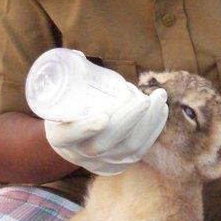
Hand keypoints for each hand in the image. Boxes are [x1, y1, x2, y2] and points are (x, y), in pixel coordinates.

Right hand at [45, 85, 167, 175]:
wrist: (73, 137)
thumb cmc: (68, 106)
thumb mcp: (62, 92)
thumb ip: (69, 74)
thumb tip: (79, 56)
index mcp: (58, 136)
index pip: (67, 136)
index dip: (84, 129)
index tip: (103, 117)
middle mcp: (79, 153)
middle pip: (105, 144)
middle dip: (129, 120)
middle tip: (146, 98)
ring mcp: (101, 162)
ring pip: (128, 148)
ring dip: (149, 122)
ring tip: (160, 97)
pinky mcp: (120, 164)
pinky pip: (140, 150)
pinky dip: (153, 129)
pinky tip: (162, 111)